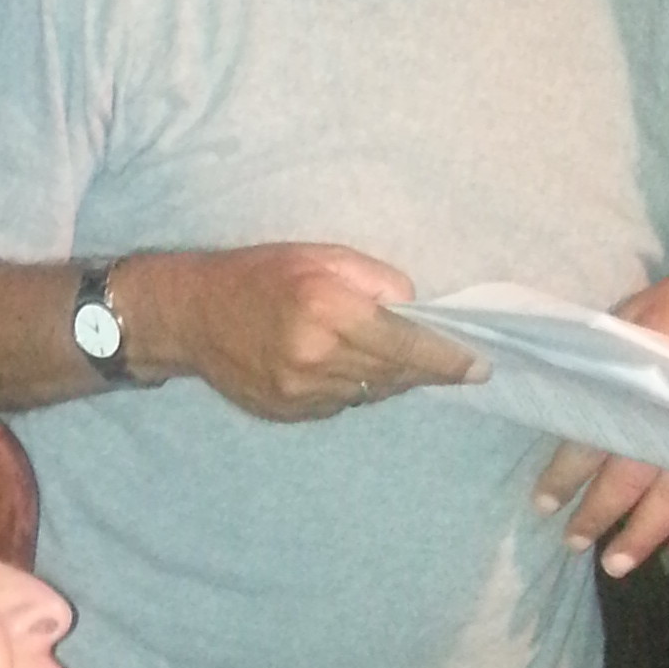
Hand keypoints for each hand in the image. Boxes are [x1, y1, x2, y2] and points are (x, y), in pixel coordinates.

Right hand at [124, 243, 482, 419]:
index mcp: (326, 308)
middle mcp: (315, 355)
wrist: (189, 315)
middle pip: (394, 373)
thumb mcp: (318, 256)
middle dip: (424, 368)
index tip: (478, 367)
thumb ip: (374, 280)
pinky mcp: (289, 412)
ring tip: (378, 352)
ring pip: (370, 391)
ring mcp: (300, 391)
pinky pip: (341, 402)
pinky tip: (337, 364)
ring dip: (387, 376)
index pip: (405, 344)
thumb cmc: (257, 274)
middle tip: (450, 362)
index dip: (446, 359)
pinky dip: (351, 385)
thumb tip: (416, 310)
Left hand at [534, 257, 668, 575]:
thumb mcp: (635, 316)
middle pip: (628, 480)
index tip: (543, 503)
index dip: (565, 475)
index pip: (592, 440)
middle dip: (599, 515)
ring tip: (618, 563)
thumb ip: (602, 355)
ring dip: (645, 534)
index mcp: (638, 387)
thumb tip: (561, 386)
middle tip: (574, 544)